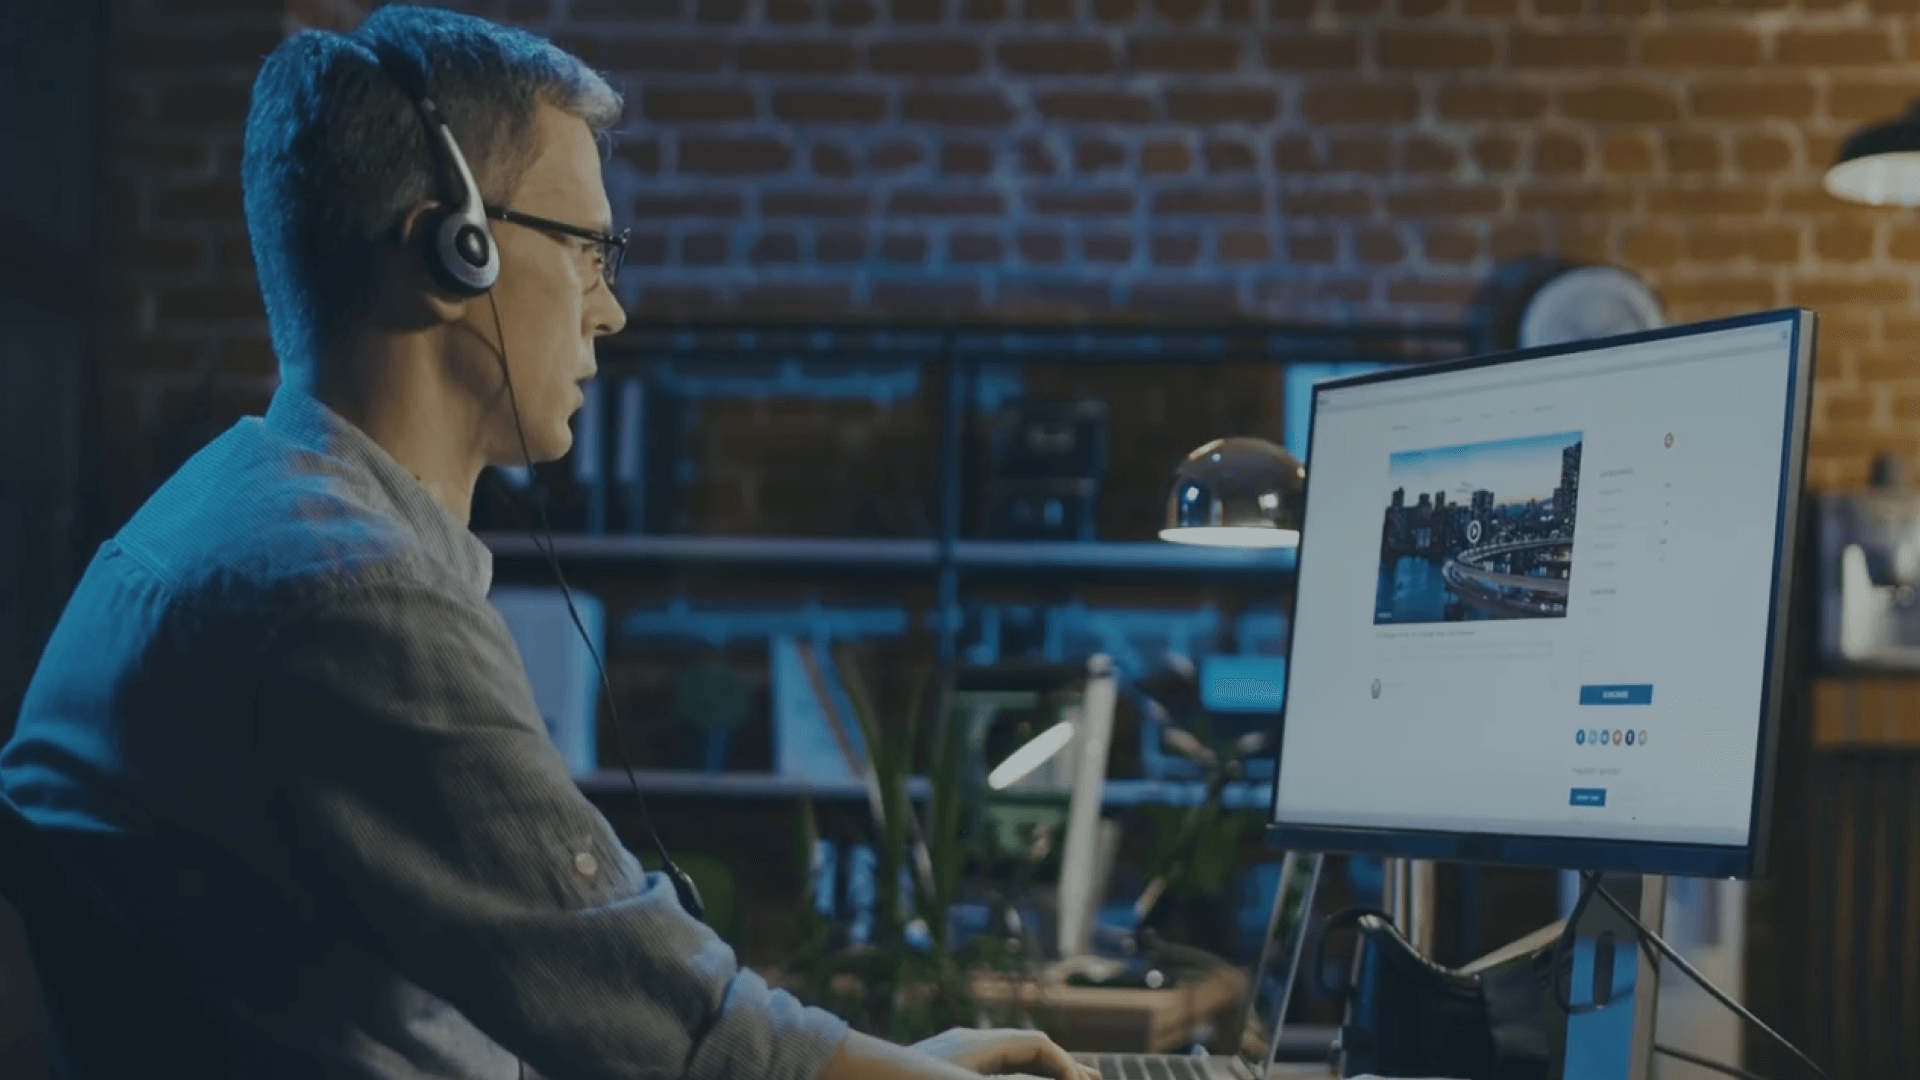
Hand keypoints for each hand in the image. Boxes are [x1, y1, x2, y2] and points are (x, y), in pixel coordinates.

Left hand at [910, 1028, 1097, 1078]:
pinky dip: (1007, 1079)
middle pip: (1022, 1052)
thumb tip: (1066, 1078)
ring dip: (1032, 1076)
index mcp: (977, 1044)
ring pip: (1003, 1065)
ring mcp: (948, 1059)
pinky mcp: (936, 1072)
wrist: (853, 1079)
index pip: (1036, 1046)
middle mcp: (964, 1045)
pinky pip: (984, 1073)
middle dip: (1055, 1070)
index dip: (1067, 1067)